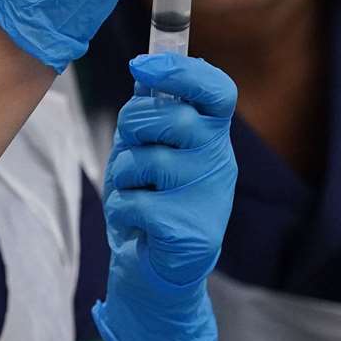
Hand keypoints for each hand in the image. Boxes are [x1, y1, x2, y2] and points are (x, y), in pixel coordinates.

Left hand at [92, 52, 237, 340]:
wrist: (160, 275)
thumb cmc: (154, 204)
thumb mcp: (156, 152)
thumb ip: (155, 115)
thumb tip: (145, 70)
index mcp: (213, 138)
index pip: (217, 92)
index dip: (182, 72)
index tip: (143, 66)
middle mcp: (219, 163)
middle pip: (171, 117)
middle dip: (134, 126)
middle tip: (131, 147)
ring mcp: (206, 198)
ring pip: (146, 159)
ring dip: (124, 173)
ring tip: (135, 193)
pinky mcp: (186, 231)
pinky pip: (132, 200)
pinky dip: (121, 210)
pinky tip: (136, 224)